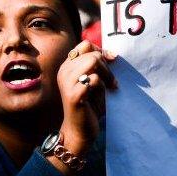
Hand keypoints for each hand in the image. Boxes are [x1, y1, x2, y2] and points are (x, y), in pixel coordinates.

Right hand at [55, 41, 117, 158]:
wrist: (79, 130)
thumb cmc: (88, 105)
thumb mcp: (91, 81)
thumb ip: (97, 66)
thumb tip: (112, 54)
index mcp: (66, 66)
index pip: (85, 45)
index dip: (101, 50)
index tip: (111, 61)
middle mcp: (64, 72)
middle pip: (93, 53)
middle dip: (107, 67)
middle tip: (112, 82)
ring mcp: (67, 83)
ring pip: (94, 62)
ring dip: (107, 75)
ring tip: (111, 87)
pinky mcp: (74, 95)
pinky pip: (95, 79)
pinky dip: (103, 87)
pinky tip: (104, 97)